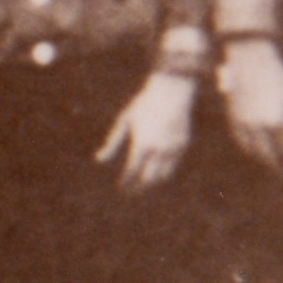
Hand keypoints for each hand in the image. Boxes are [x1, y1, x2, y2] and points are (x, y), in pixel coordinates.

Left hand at [98, 71, 196, 193]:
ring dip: (153, 182)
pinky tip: (157, 171)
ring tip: (144, 185)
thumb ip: (113, 142)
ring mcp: (173, 148)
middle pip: (149, 178)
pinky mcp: (183, 144)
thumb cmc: (144, 104)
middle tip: (132, 192)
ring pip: (164, 175)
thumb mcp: (124, 121)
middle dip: (140, 187)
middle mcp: (158, 150)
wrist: (172, 90)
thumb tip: (99, 160)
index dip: (126, 182)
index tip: (122, 187)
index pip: (132, 171)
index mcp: (141, 144)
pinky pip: (174, 164)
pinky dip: (165, 171)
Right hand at [218, 38, 282, 170]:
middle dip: (279, 166)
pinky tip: (255, 153)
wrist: (250, 60)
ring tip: (271, 168)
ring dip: (264, 161)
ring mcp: (245, 123)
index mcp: (279, 121)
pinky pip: (241, 140)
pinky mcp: (234, 118)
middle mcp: (260, 126)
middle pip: (270, 155)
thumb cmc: (278, 76)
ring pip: (254, 150)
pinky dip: (249, 150)